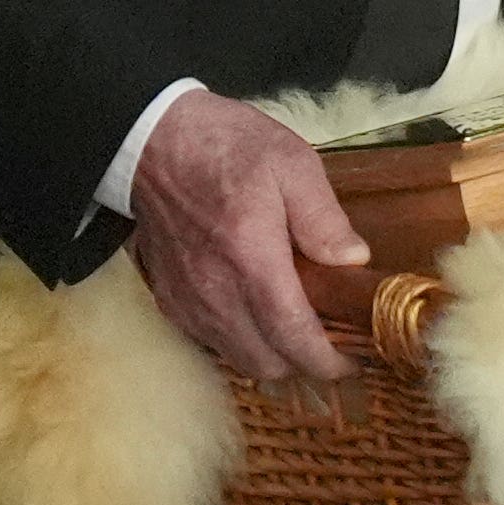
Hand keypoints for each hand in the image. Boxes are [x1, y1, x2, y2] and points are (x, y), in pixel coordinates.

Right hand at [125, 90, 367, 383]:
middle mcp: (215, 291)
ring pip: (238, 358)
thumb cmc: (224, 145)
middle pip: (267, 364)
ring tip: (293, 327)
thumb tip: (353, 261)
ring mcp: (187, 299)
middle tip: (329, 340)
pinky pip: (210, 340)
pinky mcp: (168, 297)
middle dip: (303, 363)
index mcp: (252, 258)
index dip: (328, 362)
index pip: (294, 338)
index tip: (353, 361)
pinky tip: (253, 310)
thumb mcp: (290, 162)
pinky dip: (239, 339)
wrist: (150, 140)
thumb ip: (323, 217)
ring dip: (270, 354)